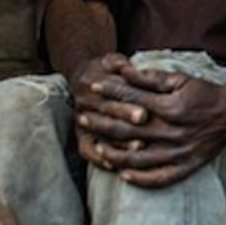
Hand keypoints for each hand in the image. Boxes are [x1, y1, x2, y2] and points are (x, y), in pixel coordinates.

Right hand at [68, 52, 149, 170]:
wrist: (84, 79)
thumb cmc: (109, 69)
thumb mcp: (112, 60)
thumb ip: (120, 62)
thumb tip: (127, 65)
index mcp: (92, 81)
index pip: (111, 94)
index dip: (128, 103)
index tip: (145, 112)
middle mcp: (84, 101)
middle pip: (106, 113)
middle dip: (125, 121)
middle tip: (144, 130)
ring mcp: (81, 120)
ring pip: (97, 134)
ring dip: (117, 143)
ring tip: (137, 148)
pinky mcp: (80, 136)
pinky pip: (86, 150)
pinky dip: (99, 159)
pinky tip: (116, 164)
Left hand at [76, 64, 225, 187]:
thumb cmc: (205, 94)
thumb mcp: (181, 79)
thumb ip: (152, 77)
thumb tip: (124, 71)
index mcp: (171, 108)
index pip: (131, 99)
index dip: (110, 92)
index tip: (93, 88)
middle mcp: (172, 133)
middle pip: (127, 131)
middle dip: (101, 123)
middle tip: (82, 118)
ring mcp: (178, 152)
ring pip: (138, 159)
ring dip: (113, 154)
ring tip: (97, 148)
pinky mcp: (186, 166)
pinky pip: (159, 178)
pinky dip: (140, 179)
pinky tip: (124, 174)